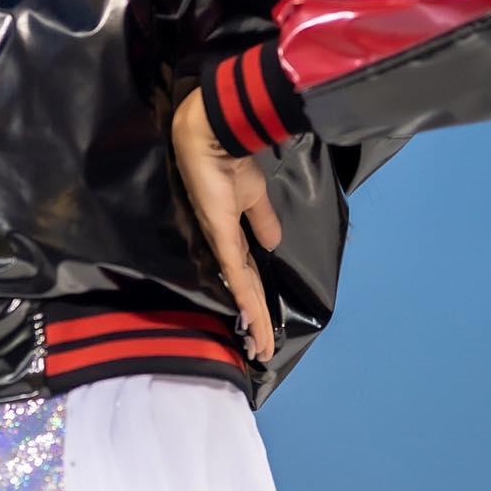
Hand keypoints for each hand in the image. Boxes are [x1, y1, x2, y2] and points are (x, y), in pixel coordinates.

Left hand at [171, 85, 281, 362]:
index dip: (255, 302)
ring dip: (253, 320)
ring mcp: (219, 240)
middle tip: (260, 353)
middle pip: (243, 291)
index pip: (246, 277)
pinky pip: (235, 270)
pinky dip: (245, 296)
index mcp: (230, 235)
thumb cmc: (230, 160)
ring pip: (240, 289)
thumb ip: (262, 221)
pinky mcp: (219, 233)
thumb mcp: (254, 197)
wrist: (216, 136)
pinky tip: (251, 320)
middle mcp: (222, 244)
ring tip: (259, 348)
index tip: (262, 328)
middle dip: (255, 323)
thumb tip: (274, 244)